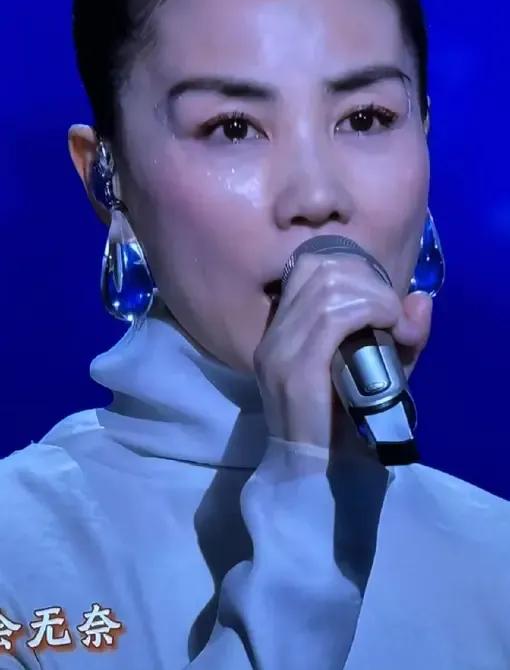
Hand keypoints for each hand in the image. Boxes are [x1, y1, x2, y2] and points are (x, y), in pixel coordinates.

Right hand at [254, 254, 431, 448]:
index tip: (381, 298)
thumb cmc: (342, 430)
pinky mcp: (296, 371)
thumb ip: (398, 336)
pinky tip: (389, 325)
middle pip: (322, 270)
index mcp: (282, 331)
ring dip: (375, 295)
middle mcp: (275, 336)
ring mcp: (280, 351)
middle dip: (369, 280)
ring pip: (330, 288)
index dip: (352, 268)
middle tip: (392, 312)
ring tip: (393, 321)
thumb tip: (420, 298)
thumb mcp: (376, 373)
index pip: (307, 266)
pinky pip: (333, 317)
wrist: (315, 478)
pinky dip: (371, 310)